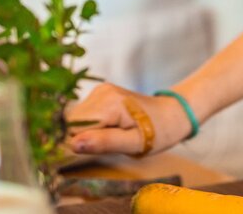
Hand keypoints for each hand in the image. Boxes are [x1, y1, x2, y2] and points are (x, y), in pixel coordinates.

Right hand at [66, 83, 191, 156]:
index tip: (93, 151)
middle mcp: (101, 92)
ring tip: (110, 135)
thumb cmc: (158, 131)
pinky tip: (108, 128)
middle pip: (71, 121)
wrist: (171, 113)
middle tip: (106, 143)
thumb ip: (105, 143)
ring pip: (74, 118)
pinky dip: (89, 126)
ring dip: (84, 132)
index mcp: (110, 104)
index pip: (72, 127)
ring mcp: (100, 90)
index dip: (76, 144)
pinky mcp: (100, 93)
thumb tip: (73, 144)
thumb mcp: (134, 143)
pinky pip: (83, 114)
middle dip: (80, 138)